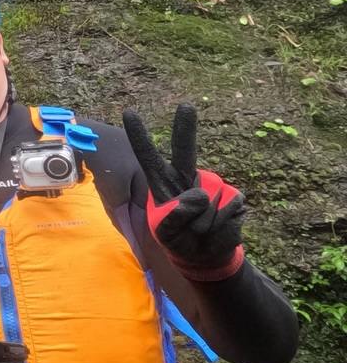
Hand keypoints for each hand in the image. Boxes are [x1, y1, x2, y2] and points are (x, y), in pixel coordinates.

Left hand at [123, 103, 244, 277]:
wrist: (206, 257)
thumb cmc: (179, 240)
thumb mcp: (165, 233)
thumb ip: (174, 216)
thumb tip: (198, 196)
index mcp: (163, 183)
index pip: (148, 156)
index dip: (139, 136)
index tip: (127, 112)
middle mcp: (187, 177)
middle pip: (185, 149)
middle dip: (186, 127)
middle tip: (185, 105)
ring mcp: (212, 185)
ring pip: (206, 201)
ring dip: (203, 224)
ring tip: (199, 231)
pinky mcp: (234, 197)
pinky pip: (226, 210)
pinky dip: (220, 227)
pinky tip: (217, 230)